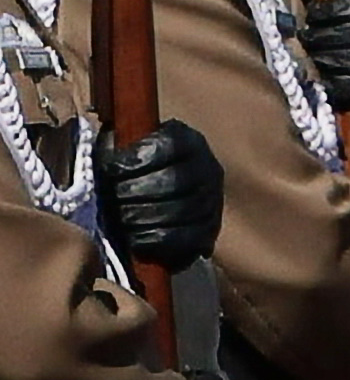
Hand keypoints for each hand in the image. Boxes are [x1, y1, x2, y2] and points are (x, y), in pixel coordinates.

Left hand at [95, 120, 219, 274]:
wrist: (154, 203)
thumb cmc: (130, 172)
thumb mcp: (121, 148)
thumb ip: (114, 142)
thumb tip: (106, 139)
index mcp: (187, 141)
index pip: (168, 145)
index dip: (136, 159)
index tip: (110, 170)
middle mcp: (208, 168)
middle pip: (174, 181)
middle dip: (135, 193)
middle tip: (112, 199)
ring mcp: (213, 201)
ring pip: (179, 212)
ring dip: (142, 218)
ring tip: (121, 219)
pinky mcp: (210, 231)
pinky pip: (185, 239)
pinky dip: (155, 241)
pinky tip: (136, 240)